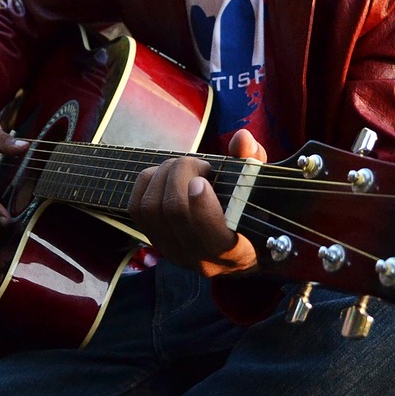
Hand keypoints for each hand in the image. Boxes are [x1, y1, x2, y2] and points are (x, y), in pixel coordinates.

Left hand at [127, 129, 266, 276]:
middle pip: (174, 212)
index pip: (213, 238)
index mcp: (236, 251)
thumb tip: (241, 138)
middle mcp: (200, 258)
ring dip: (165, 174)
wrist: (234, 247)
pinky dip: (148, 181)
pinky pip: (136, 207)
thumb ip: (253, 162)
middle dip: (183, 172)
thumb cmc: (249, 211)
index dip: (202, 207)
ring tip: (185, 168)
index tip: (202, 180)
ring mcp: (173, 251)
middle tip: (202, 165)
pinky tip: (167, 175)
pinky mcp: (154, 240)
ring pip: (151, 207)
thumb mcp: (258, 188)